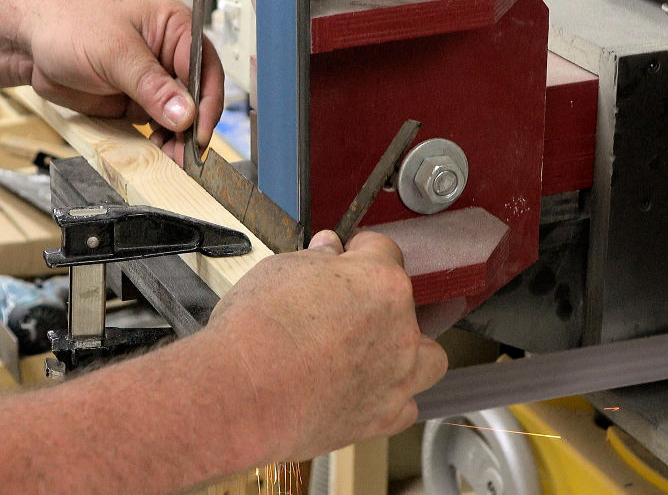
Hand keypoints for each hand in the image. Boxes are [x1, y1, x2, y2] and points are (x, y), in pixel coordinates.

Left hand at [18, 0, 223, 156]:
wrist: (29, 44)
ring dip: (179, 138)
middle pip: (197, 96)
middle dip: (194, 126)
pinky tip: (159, 152)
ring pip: (181, 116)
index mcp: (175, 28)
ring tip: (173, 158)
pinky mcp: (138, 102)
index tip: (200, 130)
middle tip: (188, 153)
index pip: (204, 68)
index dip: (207, 101)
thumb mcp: (115, 53)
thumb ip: (152, 86)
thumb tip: (185, 114)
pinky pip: (158, 126)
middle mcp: (170, 55)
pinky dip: (161, 141)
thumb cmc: (68, 26)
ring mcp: (154, 81)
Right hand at [207, 230, 448, 460]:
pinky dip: (390, 397)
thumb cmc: (256, 330)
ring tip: (371, 351)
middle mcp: (400, 327)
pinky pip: (405, 405)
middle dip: (380, 302)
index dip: (361, 251)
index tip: (349, 257)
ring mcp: (397, 375)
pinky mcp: (383, 417)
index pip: (385, 250)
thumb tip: (328, 251)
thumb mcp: (281, 271)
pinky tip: (361, 390)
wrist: (240, 392)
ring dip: (408, 351)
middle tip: (345, 308)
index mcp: (380, 281)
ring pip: (428, 358)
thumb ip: (317, 260)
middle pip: (407, 304)